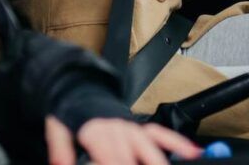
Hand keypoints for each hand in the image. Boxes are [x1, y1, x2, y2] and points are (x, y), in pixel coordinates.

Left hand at [45, 116, 200, 164]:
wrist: (80, 90)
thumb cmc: (71, 114)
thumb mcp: (58, 130)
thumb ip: (60, 150)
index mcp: (96, 130)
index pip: (109, 153)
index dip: (116, 163)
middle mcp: (117, 127)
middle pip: (131, 152)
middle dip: (138, 164)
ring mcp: (131, 126)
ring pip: (150, 144)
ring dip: (160, 158)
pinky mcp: (141, 126)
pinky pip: (161, 133)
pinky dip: (177, 142)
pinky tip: (191, 152)